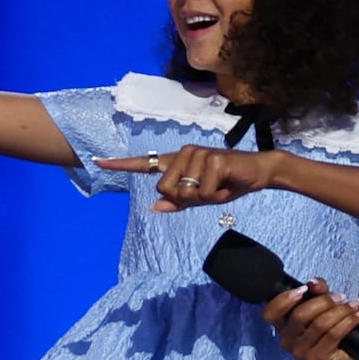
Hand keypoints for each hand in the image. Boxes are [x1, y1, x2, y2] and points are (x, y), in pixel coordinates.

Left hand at [94, 145, 281, 211]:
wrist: (259, 173)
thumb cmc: (229, 183)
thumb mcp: (203, 198)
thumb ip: (179, 202)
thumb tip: (154, 207)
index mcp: (178, 161)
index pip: (145, 164)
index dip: (121, 165)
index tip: (99, 162)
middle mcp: (184, 153)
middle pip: (165, 190)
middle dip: (186, 199)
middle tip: (208, 192)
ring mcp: (197, 154)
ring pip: (184, 193)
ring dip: (204, 198)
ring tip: (220, 185)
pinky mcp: (212, 159)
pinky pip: (203, 193)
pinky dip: (217, 196)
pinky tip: (227, 183)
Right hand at [262, 280, 358, 359]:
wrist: (349, 358)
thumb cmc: (331, 328)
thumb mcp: (324, 305)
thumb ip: (318, 291)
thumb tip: (313, 282)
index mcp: (283, 327)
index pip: (270, 314)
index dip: (283, 300)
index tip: (303, 290)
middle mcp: (287, 341)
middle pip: (300, 315)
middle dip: (323, 301)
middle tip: (340, 296)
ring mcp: (302, 353)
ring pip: (320, 324)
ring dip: (341, 310)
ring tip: (355, 304)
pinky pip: (334, 334)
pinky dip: (349, 321)